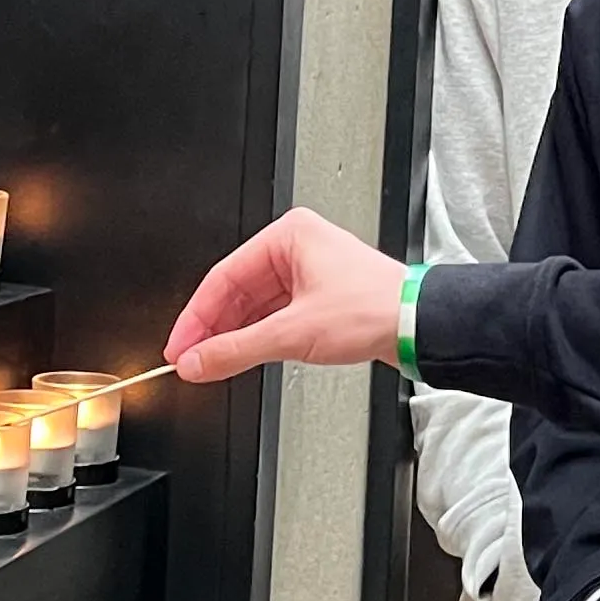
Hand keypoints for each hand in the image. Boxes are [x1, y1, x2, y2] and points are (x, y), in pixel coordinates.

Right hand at [167, 208, 403, 381]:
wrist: (419, 326)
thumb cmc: (374, 309)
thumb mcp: (293, 332)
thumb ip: (236, 349)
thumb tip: (198, 360)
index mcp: (289, 236)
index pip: (223, 277)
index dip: (195, 317)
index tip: (179, 346)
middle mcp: (297, 249)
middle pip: (237, 291)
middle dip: (212, 329)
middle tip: (190, 359)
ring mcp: (309, 273)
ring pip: (255, 306)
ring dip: (233, 336)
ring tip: (210, 363)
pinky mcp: (320, 298)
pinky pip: (274, 316)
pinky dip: (255, 337)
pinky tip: (240, 356)